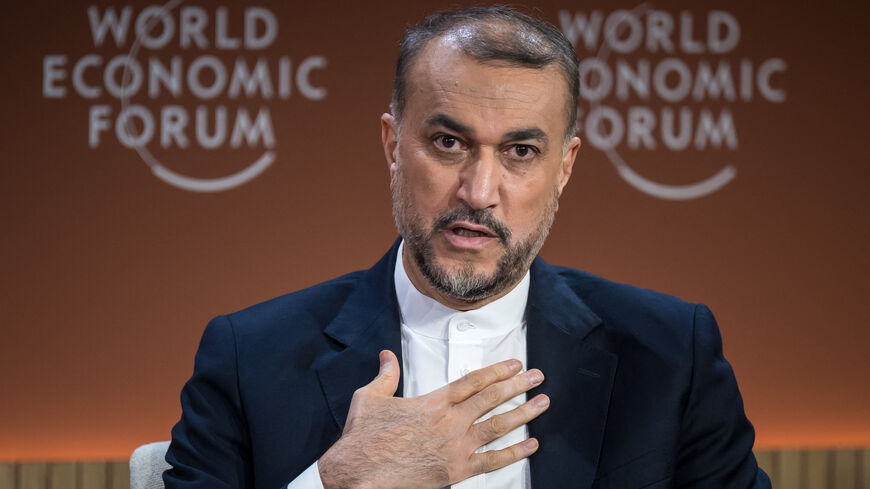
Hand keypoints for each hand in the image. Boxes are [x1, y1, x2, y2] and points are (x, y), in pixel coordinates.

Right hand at [317, 350, 548, 488]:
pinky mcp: (456, 470)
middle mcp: (449, 421)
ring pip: (497, 425)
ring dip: (523, 413)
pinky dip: (514, 454)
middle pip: (491, 398)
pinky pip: (492, 461)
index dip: (496, 371)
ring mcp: (455, 446)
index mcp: (432, 402)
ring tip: (542, 403)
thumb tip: (387, 356)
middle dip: (517, 386)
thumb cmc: (363, 439)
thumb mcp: (369, 397)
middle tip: (536, 377)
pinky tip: (531, 446)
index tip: (514, 364)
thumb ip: (385, 375)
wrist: (358, 473)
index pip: (472, 381)